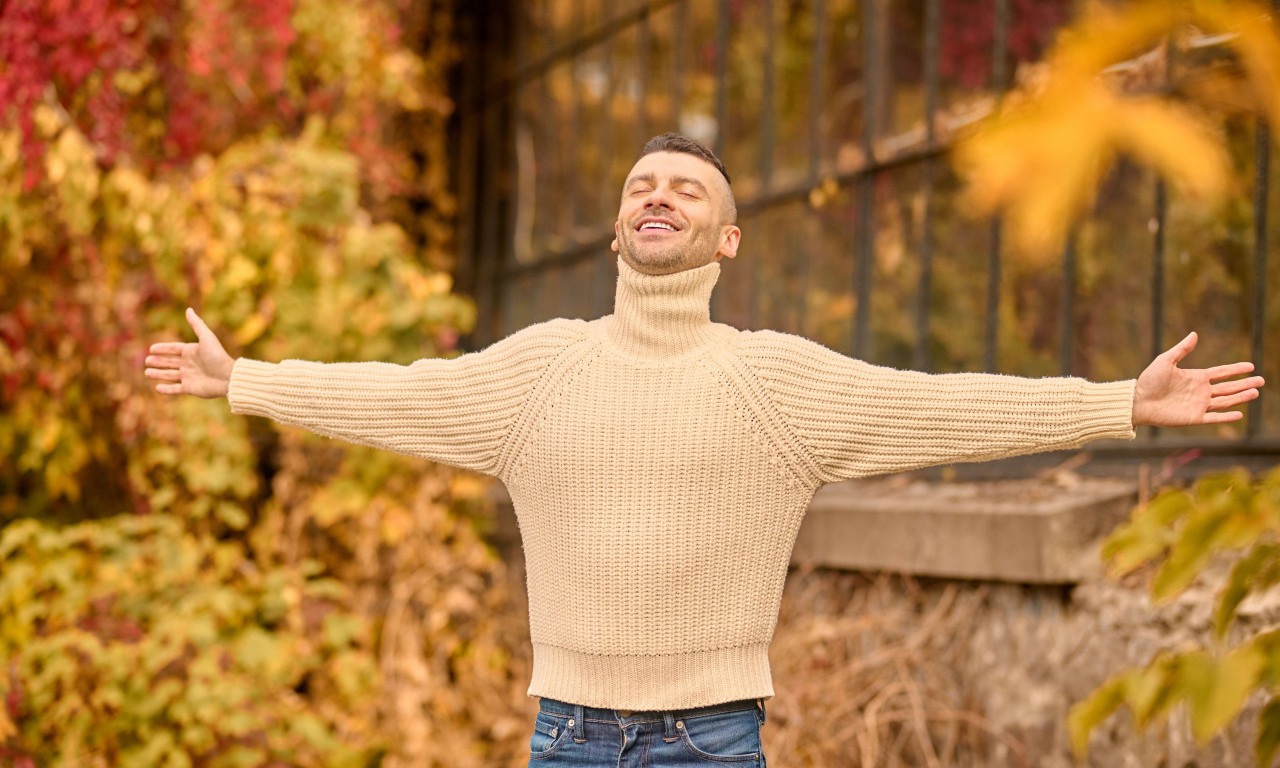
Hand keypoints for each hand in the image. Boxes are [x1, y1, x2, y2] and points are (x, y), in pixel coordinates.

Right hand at [144, 308, 234, 397]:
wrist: (227, 377)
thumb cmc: (217, 356)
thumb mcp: (206, 337)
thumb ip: (197, 324)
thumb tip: (188, 309)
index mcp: (192, 352)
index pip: (174, 349)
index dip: (163, 349)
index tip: (151, 349)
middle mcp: (189, 364)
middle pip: (170, 362)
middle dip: (158, 361)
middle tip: (147, 361)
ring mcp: (189, 376)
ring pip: (170, 375)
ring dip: (158, 374)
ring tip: (147, 373)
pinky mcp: (190, 388)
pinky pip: (175, 389)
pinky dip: (166, 390)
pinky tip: (157, 388)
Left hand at [1132, 332, 1263, 426]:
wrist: (1138, 401)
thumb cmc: (1149, 380)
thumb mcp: (1165, 360)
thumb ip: (1182, 349)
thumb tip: (1194, 334)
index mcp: (1196, 377)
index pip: (1221, 373)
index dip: (1236, 369)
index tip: (1251, 366)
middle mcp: (1200, 391)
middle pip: (1228, 387)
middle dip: (1244, 384)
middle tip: (1261, 380)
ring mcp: (1198, 405)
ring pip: (1225, 401)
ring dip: (1240, 397)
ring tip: (1255, 392)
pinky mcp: (1194, 418)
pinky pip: (1214, 417)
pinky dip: (1226, 416)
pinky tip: (1239, 414)